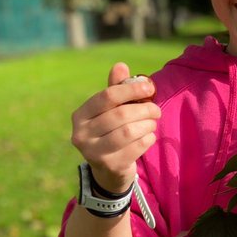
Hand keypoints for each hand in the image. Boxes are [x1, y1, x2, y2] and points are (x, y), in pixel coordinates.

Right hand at [70, 62, 159, 193]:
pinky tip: (149, 136)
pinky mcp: (109, 166)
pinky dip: (147, 139)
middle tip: (156, 109)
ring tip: (153, 122)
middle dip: (143, 109)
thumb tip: (121, 65)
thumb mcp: (110, 110)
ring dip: (147, 125)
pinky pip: (135, 148)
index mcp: (80, 115)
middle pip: (120, 115)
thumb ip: (116, 89)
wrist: (108, 170)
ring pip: (128, 132)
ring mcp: (93, 152)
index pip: (107, 96)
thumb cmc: (110, 131)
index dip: (130, 90)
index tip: (149, 87)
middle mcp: (81, 134)